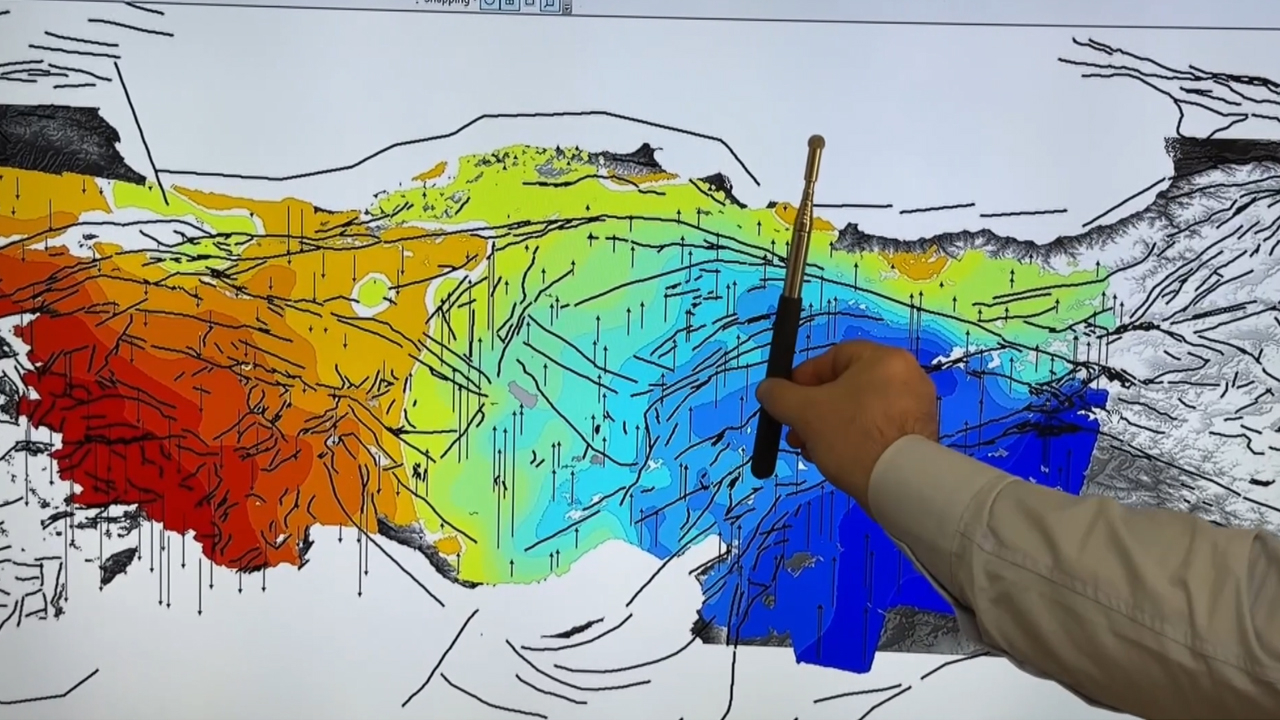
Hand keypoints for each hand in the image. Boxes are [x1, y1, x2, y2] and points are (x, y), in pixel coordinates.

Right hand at [755, 340, 938, 509]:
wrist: (901, 484)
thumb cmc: (853, 436)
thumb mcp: (805, 412)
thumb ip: (779, 395)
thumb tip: (767, 389)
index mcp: (884, 359)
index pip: (833, 357)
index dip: (802, 378)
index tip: (785, 402)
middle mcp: (907, 376)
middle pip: (847, 386)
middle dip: (814, 410)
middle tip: (796, 433)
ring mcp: (917, 407)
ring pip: (860, 410)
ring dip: (830, 427)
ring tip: (812, 451)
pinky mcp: (920, 436)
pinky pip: (878, 429)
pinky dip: (855, 439)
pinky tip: (838, 460)